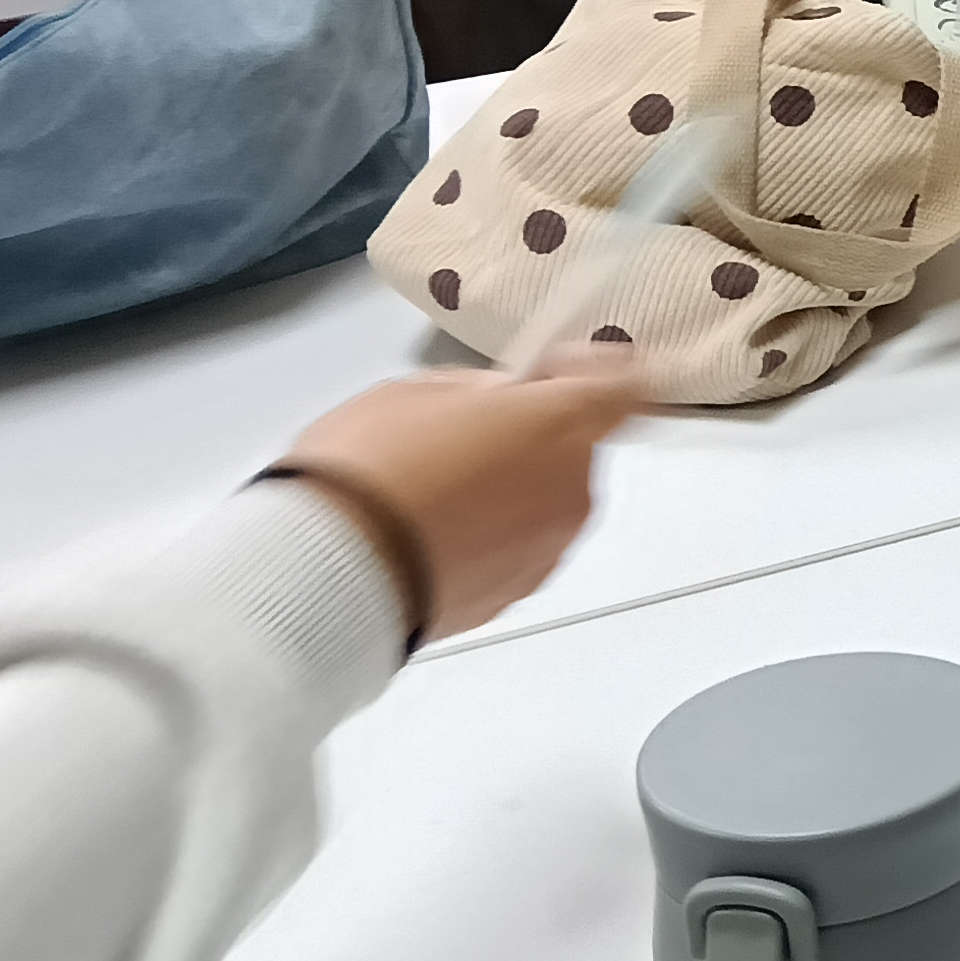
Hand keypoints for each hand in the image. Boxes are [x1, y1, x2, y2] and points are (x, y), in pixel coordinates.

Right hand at [276, 363, 643, 640]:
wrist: (333, 571)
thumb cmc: (369, 472)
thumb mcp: (412, 393)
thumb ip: (473, 391)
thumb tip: (493, 400)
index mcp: (558, 423)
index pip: (626, 385)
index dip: (596, 371)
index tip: (557, 369)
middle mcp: (570, 487)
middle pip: (575, 449)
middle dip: (533, 437)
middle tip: (465, 435)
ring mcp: (548, 546)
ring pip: (546, 502)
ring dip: (510, 491)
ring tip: (436, 490)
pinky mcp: (518, 592)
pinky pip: (517, 547)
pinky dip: (490, 536)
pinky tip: (434, 531)